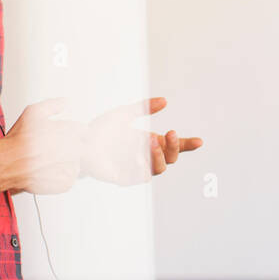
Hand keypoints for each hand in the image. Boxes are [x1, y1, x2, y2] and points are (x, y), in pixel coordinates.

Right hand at [4, 98, 87, 193]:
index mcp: (67, 132)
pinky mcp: (64, 183)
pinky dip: (62, 176)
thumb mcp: (33, 113)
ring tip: (49, 161)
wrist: (6, 163)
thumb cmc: (18, 140)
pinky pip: (71, 179)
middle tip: (54, 150)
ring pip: (77, 163)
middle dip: (71, 147)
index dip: (74, 132)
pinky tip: (48, 171)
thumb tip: (67, 102)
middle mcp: (70, 150)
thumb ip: (53, 105)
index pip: (83, 131)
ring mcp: (68, 168)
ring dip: (67, 162)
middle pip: (82, 148)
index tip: (64, 136)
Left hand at [83, 97, 201, 184]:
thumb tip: (164, 101)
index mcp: (150, 143)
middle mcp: (146, 157)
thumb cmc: (100, 131)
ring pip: (159, 169)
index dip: (187, 145)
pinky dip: (143, 168)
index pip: (173, 146)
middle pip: (171, 159)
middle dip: (174, 147)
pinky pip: (139, 177)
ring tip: (151, 142)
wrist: (78, 143)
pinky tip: (140, 157)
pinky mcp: (123, 178)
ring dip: (159, 156)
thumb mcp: (124, 114)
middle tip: (169, 133)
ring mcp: (136, 169)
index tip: (199, 141)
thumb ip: (144, 108)